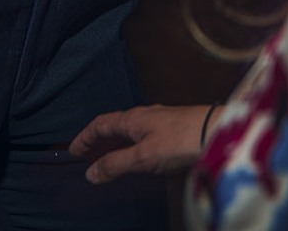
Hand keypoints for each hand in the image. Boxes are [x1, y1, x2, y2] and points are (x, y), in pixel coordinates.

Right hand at [69, 103, 210, 183]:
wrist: (215, 131)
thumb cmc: (180, 140)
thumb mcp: (142, 157)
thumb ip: (116, 164)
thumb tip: (91, 173)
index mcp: (132, 118)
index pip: (100, 124)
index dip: (84, 137)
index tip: (72, 150)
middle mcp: (143, 115)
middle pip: (113, 126)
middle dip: (97, 141)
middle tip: (86, 157)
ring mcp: (159, 120)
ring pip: (128, 130)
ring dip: (114, 144)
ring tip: (107, 159)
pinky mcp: (172, 128)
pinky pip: (142, 135)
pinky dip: (130, 145)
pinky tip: (135, 156)